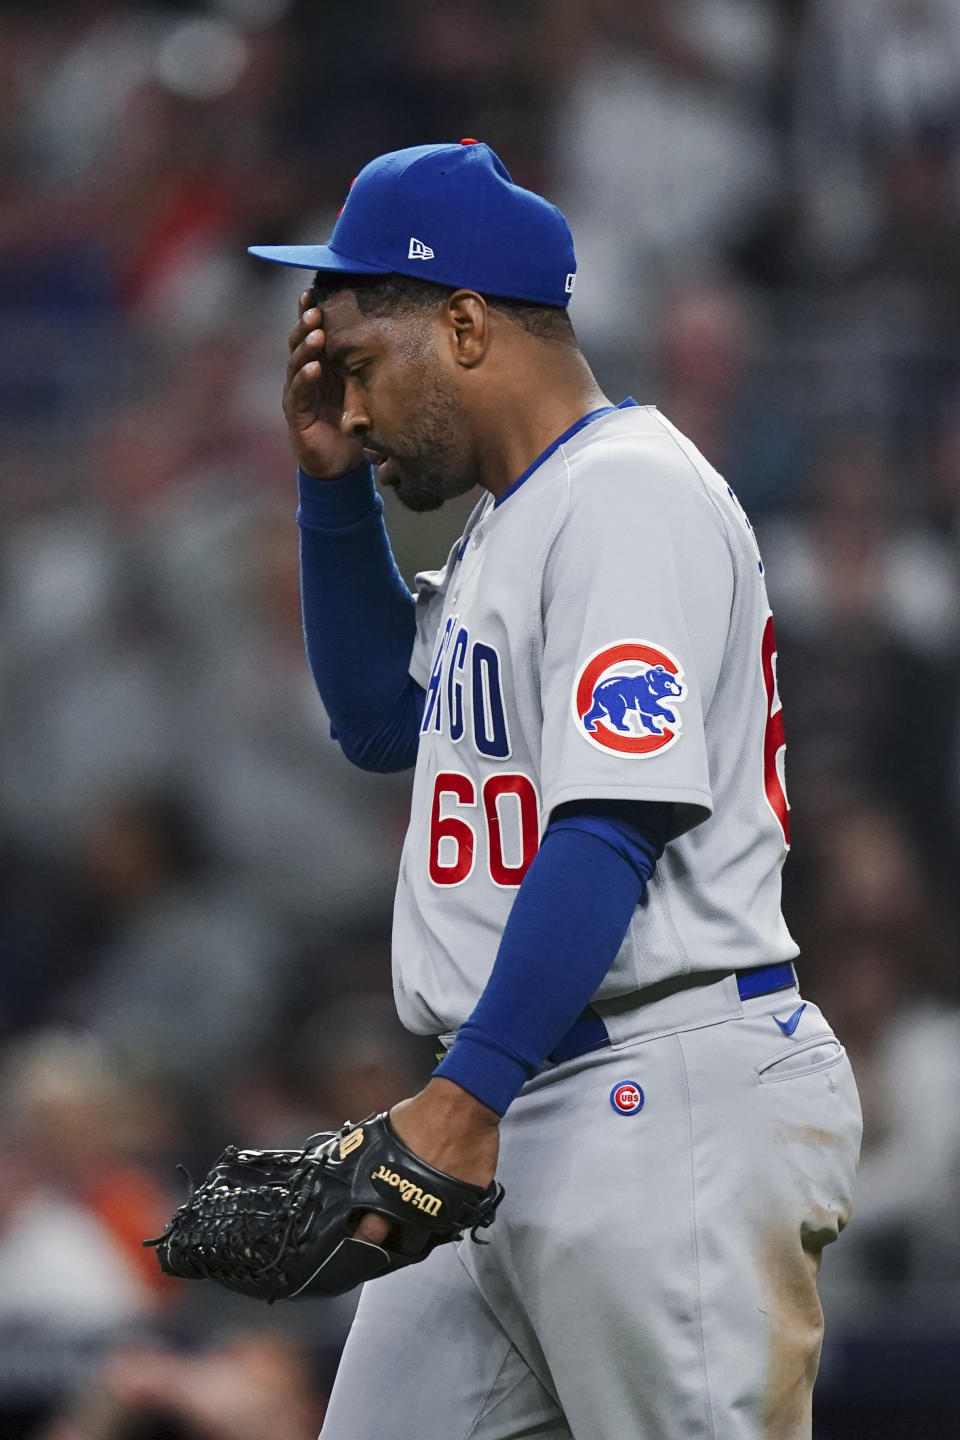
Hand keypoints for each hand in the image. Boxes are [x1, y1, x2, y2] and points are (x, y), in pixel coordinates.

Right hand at [282, 288, 366, 478]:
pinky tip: (314, 367)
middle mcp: (307, 374)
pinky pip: (298, 393)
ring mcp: (298, 393)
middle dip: (306, 322)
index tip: (316, 290)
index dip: (313, 311)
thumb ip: (373, 369)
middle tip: (314, 306)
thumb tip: (407, 338)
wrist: (341, 466)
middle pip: (301, 341)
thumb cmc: (355, 424)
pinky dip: (305, 379)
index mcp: (323, 364)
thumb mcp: (367, 391)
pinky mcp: (296, 414)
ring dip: (306, 346)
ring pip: (297, 363)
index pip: (315, 332)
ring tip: (316, 331)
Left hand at [353, 1078, 498, 1245]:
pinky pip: (461, 1212)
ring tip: (424, 1212)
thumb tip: (357, 1163)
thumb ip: (371, 1157)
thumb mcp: (383, 1134)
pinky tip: (448, 1193)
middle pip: (407, 1244)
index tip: (362, 1246)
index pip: (371, 1233)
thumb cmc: (421, 1114)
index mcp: (390, 1194)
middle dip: (401, 1241)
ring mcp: (446, 1208)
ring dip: (428, 1224)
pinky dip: (453, 1206)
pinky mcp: (470, 1201)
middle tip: (399, 1231)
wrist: (461, 1105)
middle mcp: (417, 1208)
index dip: (366, 1242)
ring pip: (435, 1233)